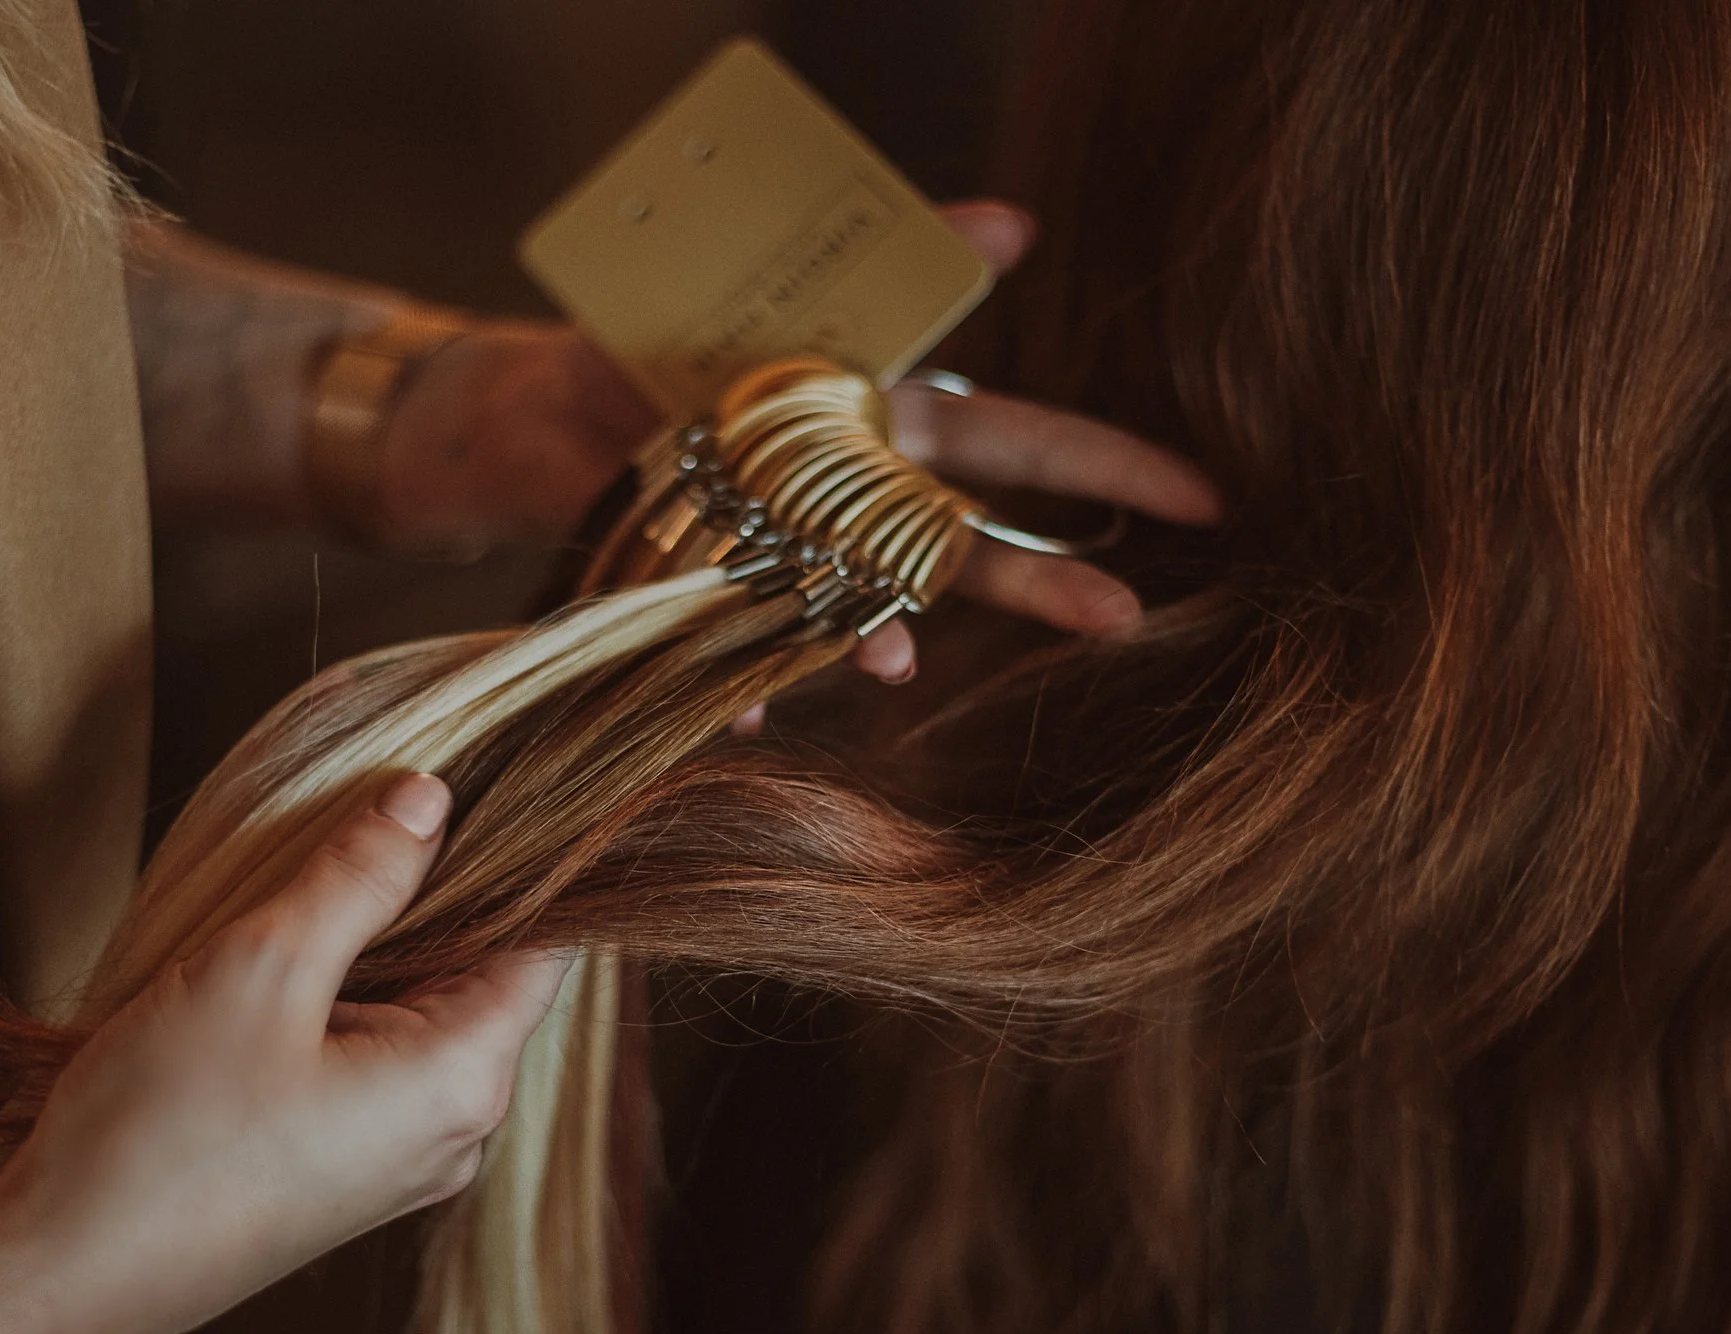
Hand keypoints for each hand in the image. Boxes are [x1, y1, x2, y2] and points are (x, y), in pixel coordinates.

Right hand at [0, 774, 567, 1333]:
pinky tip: (275, 968)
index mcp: (464, 1080)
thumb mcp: (262, 969)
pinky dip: (343, 1000)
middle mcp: (456, 1131)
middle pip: (483, 974)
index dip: (521, 858)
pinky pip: (375, 1060)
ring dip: (374, 945)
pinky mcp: (343, 1172)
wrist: (62, 1278)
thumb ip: (359, 876)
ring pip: (421, 1013)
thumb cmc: (163, 1133)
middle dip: (433, 892)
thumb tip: (430, 799)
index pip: (546, 943)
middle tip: (364, 810)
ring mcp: (400, 1160)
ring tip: (304, 884)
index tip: (477, 780)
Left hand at [377, 202, 1221, 691]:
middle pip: (964, 543)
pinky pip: (733, 653)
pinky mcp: (699, 595)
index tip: (1207, 499)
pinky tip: (742, 715)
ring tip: (896, 663)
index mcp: (883, 420)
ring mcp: (780, 555)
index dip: (1110, 469)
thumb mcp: (769, 284)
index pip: (1021, 441)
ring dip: (878, 632)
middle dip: (1045, 579)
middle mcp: (849, 501)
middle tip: (1127, 621)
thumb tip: (1017, 220)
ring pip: (858, 604)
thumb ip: (897, 265)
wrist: (524, 412)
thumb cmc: (658, 337)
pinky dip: (737, 686)